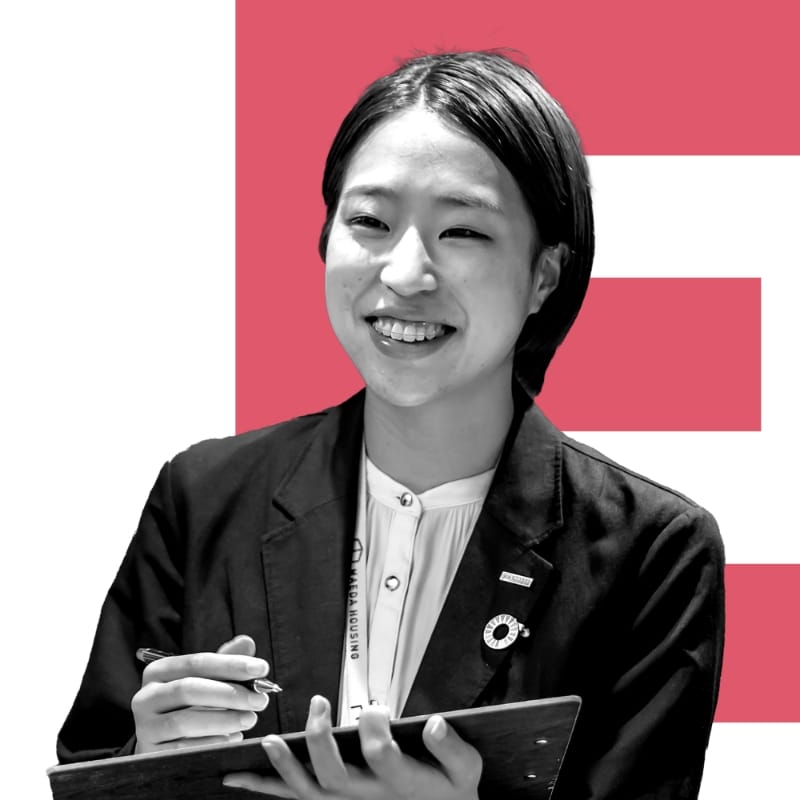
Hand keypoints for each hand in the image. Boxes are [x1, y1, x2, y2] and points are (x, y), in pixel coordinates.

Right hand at [132, 634, 269, 752]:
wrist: (161, 742)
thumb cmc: (189, 703)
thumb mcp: (204, 680)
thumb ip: (225, 661)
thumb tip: (247, 642)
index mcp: (159, 671)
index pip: (198, 662)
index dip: (231, 664)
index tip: (262, 668)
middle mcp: (146, 696)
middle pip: (190, 689)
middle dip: (230, 693)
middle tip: (260, 699)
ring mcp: (145, 727)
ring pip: (185, 721)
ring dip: (223, 720)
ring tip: (250, 719)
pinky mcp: (150, 754)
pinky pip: (182, 749)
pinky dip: (211, 742)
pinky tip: (233, 738)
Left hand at [223, 695, 481, 798]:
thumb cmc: (450, 790)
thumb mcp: (465, 770)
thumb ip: (452, 748)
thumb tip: (434, 723)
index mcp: (400, 783)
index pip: (380, 755)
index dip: (374, 727)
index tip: (378, 707)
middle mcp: (368, 798)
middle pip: (334, 776)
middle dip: (320, 739)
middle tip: (318, 703)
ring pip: (308, 792)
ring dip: (284, 766)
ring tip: (269, 740)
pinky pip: (294, 798)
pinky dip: (265, 787)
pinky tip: (238, 776)